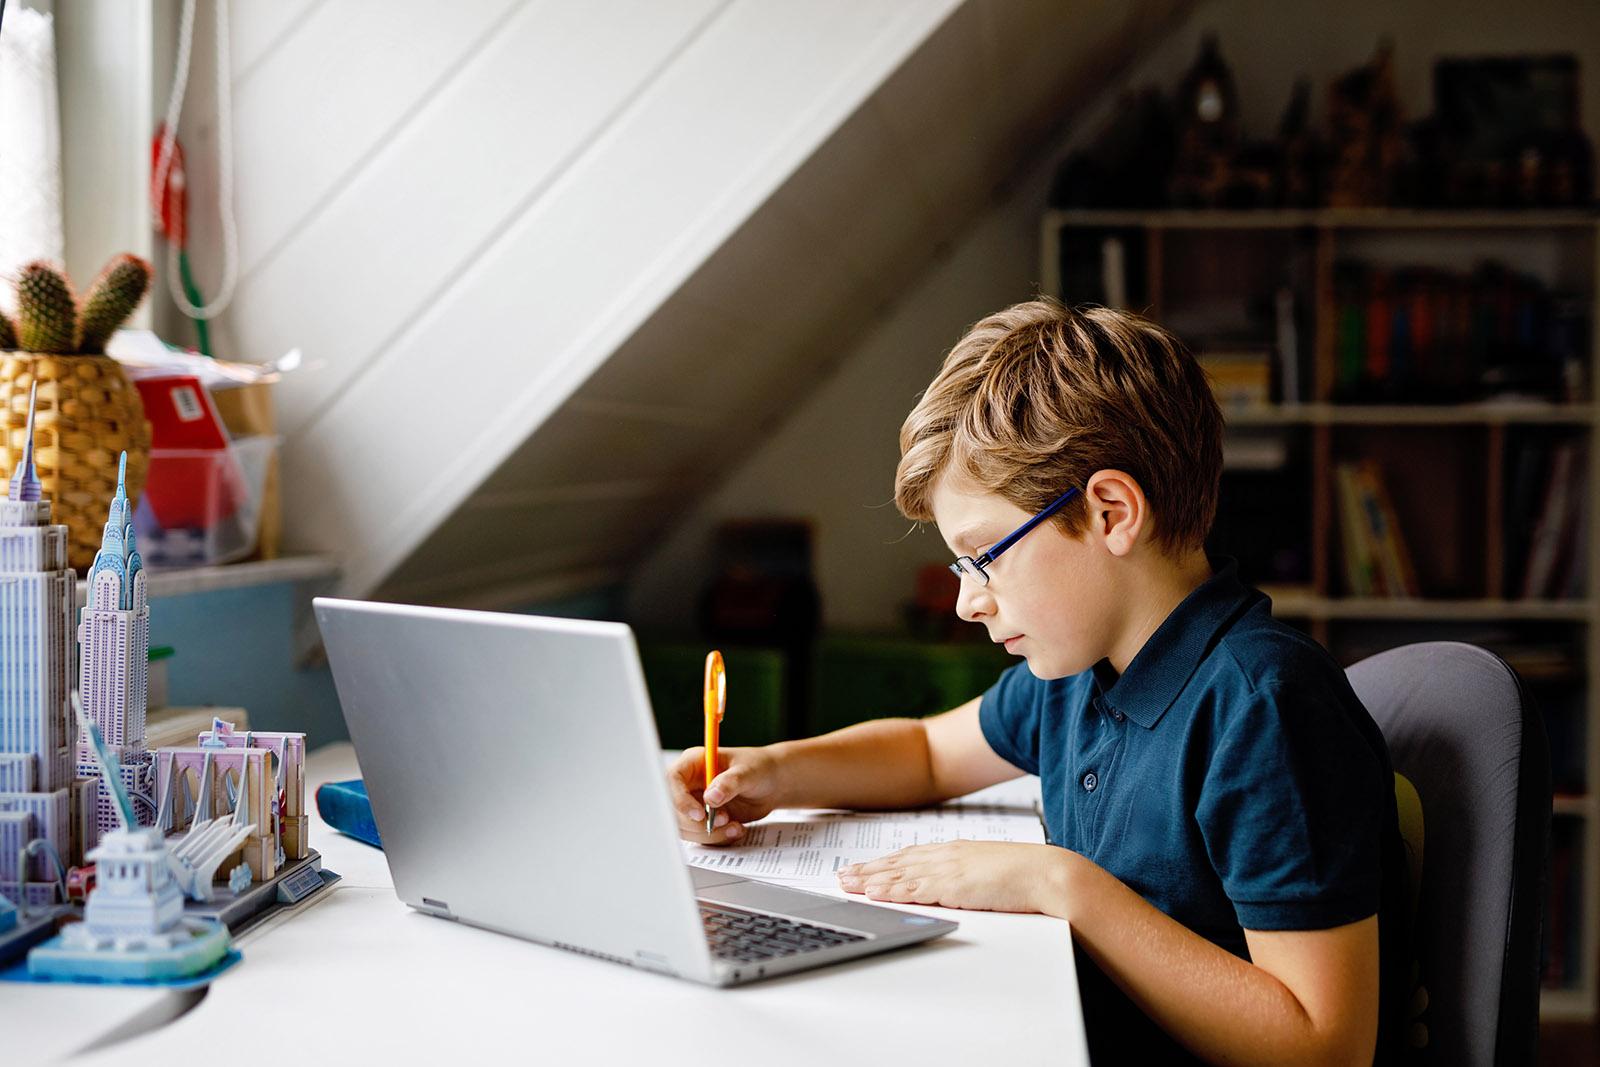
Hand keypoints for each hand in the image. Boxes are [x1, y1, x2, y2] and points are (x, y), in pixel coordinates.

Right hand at [667, 745, 785, 845]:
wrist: (773, 784)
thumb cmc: (760, 768)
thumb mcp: (748, 772)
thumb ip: (730, 783)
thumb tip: (710, 797)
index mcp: (694, 763)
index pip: (672, 780)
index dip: (680, 799)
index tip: (699, 815)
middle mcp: (689, 784)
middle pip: (674, 808)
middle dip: (698, 823)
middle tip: (725, 821)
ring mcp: (694, 803)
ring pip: (685, 827)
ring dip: (710, 834)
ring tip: (735, 827)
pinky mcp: (703, 820)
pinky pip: (700, 836)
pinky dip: (717, 838)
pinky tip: (736, 830)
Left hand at [836, 840, 1069, 914]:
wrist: (1048, 875)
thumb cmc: (1027, 876)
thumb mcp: (990, 871)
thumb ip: (969, 875)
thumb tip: (958, 886)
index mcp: (957, 851)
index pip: (912, 856)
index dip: (886, 863)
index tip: (866, 868)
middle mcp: (948, 856)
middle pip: (899, 863)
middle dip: (869, 870)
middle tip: (843, 875)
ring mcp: (949, 869)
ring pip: (900, 874)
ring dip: (870, 880)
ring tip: (847, 884)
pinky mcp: (953, 885)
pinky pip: (914, 888)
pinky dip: (891, 890)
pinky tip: (873, 893)